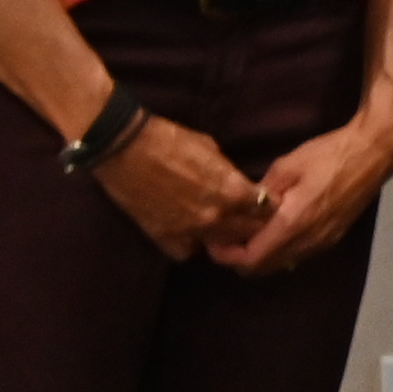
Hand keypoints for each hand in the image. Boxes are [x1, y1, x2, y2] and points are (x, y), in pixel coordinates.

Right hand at [96, 114, 263, 262]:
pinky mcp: (165, 238)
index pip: (268, 209)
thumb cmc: (169, 139)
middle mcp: (217, 215)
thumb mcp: (211, 149)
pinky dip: (190, 244)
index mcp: (233, 190)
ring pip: (222, 246)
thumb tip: (238, 185)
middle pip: (250, 232)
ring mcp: (191, 230)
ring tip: (221, 227)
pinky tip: (188, 233)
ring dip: (224, 237)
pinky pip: (187, 251)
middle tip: (247, 219)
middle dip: (252, 224)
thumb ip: (229, 173)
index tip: (264, 204)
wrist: (124, 148)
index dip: (268, 206)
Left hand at [208, 93, 392, 273]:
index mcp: (292, 224)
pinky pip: (297, 255)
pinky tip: (273, 229)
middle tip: (224, 238)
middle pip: (263, 268)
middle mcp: (307, 241)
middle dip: (239, 259)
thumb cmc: (328, 155)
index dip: (226, 256)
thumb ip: (262, 193)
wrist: (373, 154)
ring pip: (281, 263)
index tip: (213, 241)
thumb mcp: (287, 166)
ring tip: (246, 232)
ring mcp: (322, 242)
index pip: (250, 259)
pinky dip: (279, 250)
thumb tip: (244, 208)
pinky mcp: (333, 238)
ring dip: (260, 255)